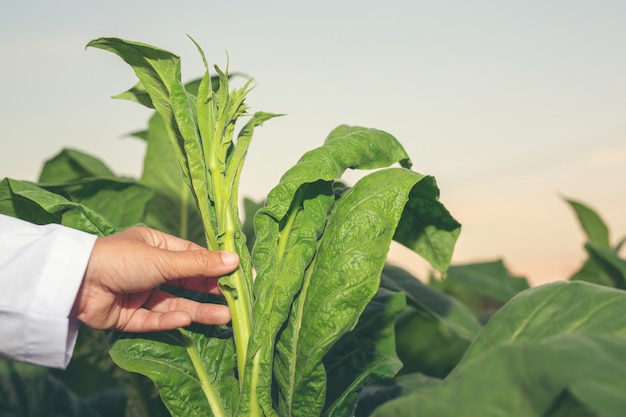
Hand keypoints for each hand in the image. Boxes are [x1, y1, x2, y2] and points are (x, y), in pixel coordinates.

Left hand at [70, 226, 237, 331]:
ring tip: (225, 317)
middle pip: (187, 283)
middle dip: (211, 292)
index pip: (193, 257)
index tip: (241, 273)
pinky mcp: (128, 316)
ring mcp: (139, 294)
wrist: (74, 282)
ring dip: (198, 310)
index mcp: (156, 247)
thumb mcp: (163, 258)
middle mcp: (149, 270)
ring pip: (175, 304)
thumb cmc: (119, 258)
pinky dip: (169, 321)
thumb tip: (235, 258)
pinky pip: (154, 320)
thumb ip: (199, 263)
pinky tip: (186, 321)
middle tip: (238, 301)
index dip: (217, 265)